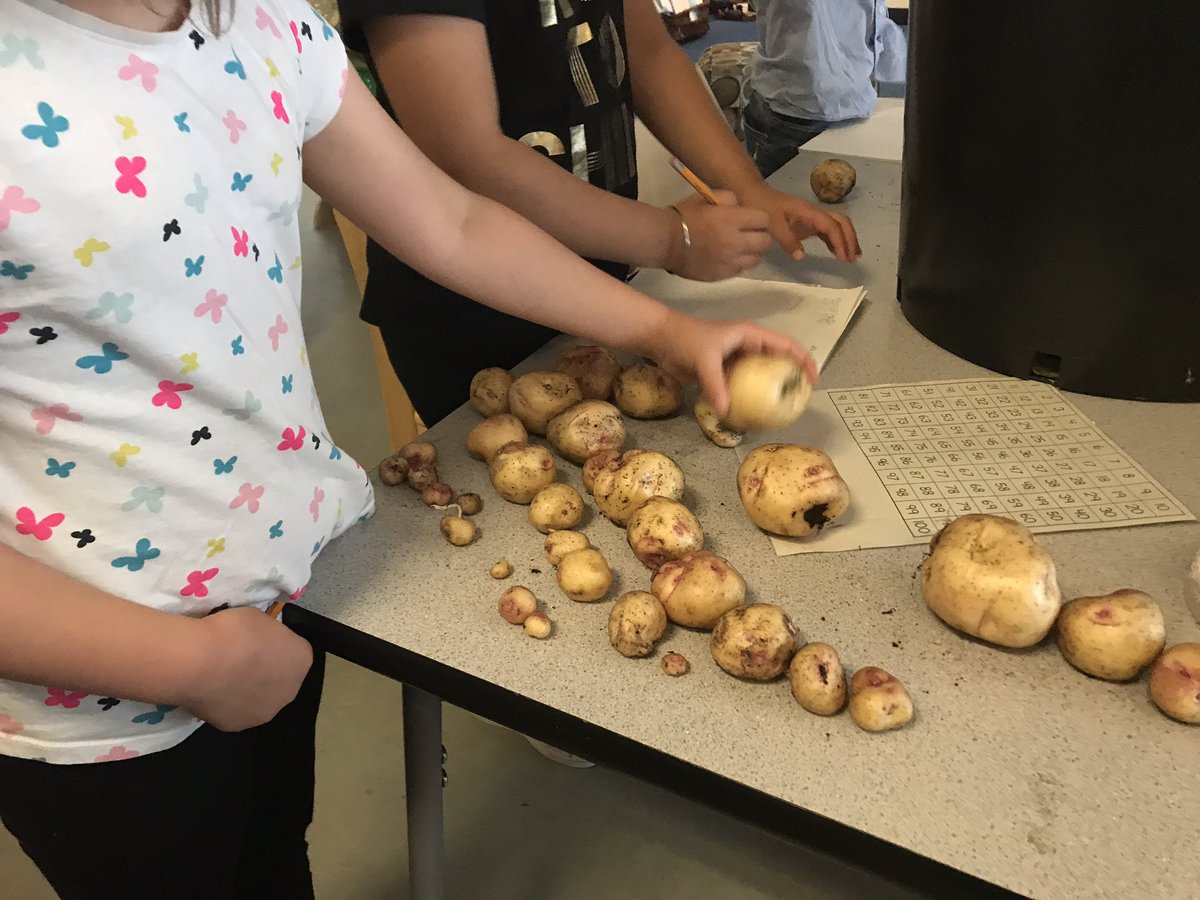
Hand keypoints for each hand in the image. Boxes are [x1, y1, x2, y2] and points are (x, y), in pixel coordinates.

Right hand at [183, 606, 312, 730]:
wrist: (198, 661)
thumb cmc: (233, 631)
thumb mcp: (259, 618)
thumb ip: (267, 635)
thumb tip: (260, 643)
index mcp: (301, 659)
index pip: (294, 651)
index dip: (275, 644)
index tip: (256, 639)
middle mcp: (290, 690)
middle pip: (281, 679)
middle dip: (266, 671)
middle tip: (240, 659)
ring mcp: (265, 712)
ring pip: (259, 699)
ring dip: (247, 691)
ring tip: (221, 677)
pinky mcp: (238, 726)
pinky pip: (234, 711)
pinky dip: (225, 703)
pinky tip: (210, 690)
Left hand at [649, 310, 818, 414]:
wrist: (660, 339)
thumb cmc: (685, 339)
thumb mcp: (704, 359)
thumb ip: (716, 384)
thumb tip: (726, 411)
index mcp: (750, 335)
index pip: (785, 345)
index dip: (803, 360)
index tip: (813, 381)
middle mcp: (747, 347)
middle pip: (777, 363)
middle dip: (790, 380)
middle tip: (797, 402)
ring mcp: (736, 361)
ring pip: (760, 377)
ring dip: (769, 393)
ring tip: (779, 412)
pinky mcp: (724, 373)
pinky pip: (741, 387)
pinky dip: (748, 399)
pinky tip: (751, 415)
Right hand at [665, 191, 771, 280]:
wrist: (666, 242)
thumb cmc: (685, 216)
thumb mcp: (706, 197)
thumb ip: (728, 198)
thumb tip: (740, 207)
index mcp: (732, 220)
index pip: (764, 220)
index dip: (758, 219)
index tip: (750, 219)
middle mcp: (736, 242)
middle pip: (765, 242)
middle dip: (760, 236)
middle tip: (749, 234)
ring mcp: (730, 261)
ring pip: (756, 259)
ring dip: (751, 252)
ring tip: (739, 248)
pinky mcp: (722, 275)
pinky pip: (740, 270)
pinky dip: (737, 264)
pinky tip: (727, 258)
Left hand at [744, 187, 860, 263]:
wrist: (754, 194)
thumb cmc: (762, 206)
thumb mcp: (772, 224)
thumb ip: (787, 240)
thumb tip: (802, 257)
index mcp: (808, 211)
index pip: (831, 225)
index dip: (839, 241)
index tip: (843, 258)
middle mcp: (814, 212)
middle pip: (841, 222)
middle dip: (850, 239)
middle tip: (853, 258)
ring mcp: (812, 217)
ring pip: (837, 226)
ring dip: (846, 240)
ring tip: (852, 257)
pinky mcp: (807, 223)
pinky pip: (826, 231)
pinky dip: (835, 241)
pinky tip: (838, 253)